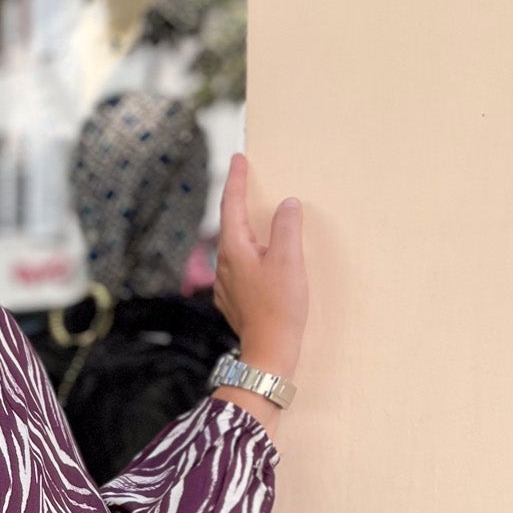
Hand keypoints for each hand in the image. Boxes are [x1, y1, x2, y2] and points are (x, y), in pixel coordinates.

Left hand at [213, 153, 308, 379]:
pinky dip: (251, 253)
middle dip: (238, 201)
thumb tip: (287, 204)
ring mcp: (226, 285)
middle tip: (246, 179)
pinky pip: (241, 267)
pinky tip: (261, 257)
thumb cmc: (280, 308)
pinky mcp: (235, 300)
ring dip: (245, 229)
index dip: (236, 179)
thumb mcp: (289, 261)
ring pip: (235, 247)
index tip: (238, 158)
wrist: (268, 354)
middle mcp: (223, 266)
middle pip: (230, 225)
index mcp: (233, 250)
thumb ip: (287, 227)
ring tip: (256, 216)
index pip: (230, 205)